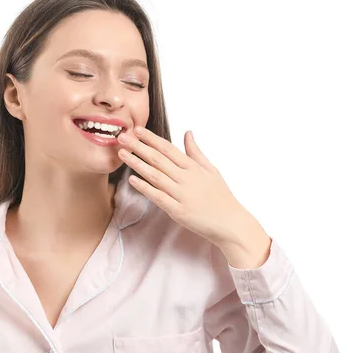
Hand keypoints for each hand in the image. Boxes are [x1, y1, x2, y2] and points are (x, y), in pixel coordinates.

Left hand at [117, 127, 253, 247]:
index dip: (151, 138)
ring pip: (155, 176)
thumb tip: (187, 132)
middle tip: (122, 137)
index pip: (168, 148)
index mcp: (193, 167)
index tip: (137, 129)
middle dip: (138, 147)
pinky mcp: (178, 211)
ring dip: (137, 163)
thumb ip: (195, 152)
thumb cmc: (220, 196)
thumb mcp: (211, 170)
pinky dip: (145, 188)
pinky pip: (158, 197)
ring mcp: (182, 195)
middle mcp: (186, 178)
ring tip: (122, 154)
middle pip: (158, 159)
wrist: (230, 223)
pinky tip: (132, 179)